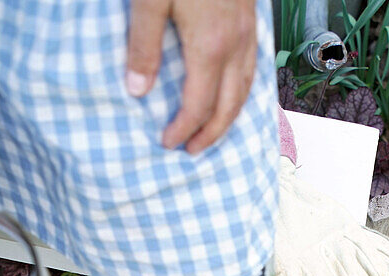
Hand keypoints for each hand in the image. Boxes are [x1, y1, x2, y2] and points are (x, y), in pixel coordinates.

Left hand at [126, 0, 256, 153]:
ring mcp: (246, 31)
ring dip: (228, 115)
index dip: (184, 129)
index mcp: (209, 46)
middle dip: (210, 134)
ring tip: (212, 129)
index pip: (198, 106)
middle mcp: (234, 45)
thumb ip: (143, 44)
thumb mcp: (150, 0)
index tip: (168, 142)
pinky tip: (230, 91)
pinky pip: (251, 66)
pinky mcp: (249, 17)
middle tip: (192, 149)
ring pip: (245, 88)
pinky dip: (241, 89)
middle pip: (228, 106)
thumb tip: (137, 90)